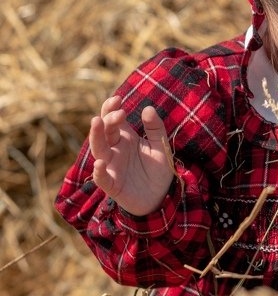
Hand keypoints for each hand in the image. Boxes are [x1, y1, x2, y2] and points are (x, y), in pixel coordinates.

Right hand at [89, 95, 175, 215]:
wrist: (162, 197)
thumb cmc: (157, 170)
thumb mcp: (160, 146)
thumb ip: (155, 128)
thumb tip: (148, 108)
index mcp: (125, 138)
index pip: (112, 120)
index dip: (111, 108)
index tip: (118, 98)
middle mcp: (115, 150)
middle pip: (105, 132)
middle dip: (108, 120)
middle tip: (119, 112)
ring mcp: (112, 166)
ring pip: (98, 150)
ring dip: (96, 136)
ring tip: (97, 122)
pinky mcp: (113, 184)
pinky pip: (102, 178)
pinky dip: (99, 171)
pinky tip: (100, 163)